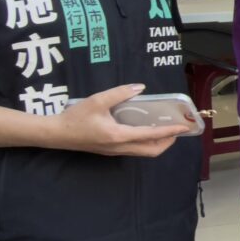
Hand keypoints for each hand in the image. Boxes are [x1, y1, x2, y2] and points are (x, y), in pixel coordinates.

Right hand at [44, 84, 186, 157]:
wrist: (56, 134)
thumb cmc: (75, 117)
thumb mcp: (97, 101)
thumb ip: (120, 93)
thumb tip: (140, 87)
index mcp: (118, 136)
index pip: (150, 136)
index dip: (169, 132)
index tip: (183, 127)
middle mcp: (120, 147)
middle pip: (151, 151)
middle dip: (168, 142)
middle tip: (177, 130)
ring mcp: (115, 151)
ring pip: (143, 152)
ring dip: (158, 144)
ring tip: (166, 130)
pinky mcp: (111, 151)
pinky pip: (134, 150)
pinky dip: (146, 143)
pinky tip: (146, 131)